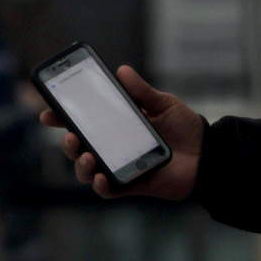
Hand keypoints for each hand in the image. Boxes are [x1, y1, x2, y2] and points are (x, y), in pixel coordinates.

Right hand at [40, 65, 203, 200]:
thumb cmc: (186, 129)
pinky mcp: (131, 184)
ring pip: (87, 170)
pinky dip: (100, 185)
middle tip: (71, 136)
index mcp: (116, 126)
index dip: (62, 118)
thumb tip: (121, 70)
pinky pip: (108, 190)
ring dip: (80, 165)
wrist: (211, 154)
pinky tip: (101, 176)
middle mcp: (112, 147)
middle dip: (67, 144)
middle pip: (78, 148)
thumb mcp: (164, 104)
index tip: (49, 112)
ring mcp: (119, 167)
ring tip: (88, 157)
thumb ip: (142, 91)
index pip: (82, 122)